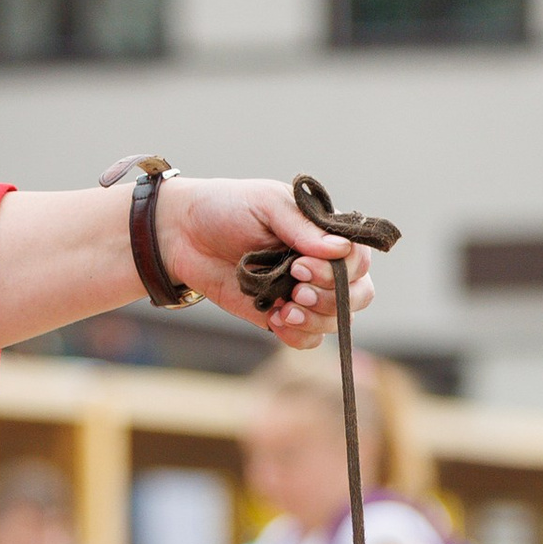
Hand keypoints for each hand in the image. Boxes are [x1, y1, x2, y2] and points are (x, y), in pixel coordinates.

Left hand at [157, 179, 375, 341]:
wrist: (183, 235)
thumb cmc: (226, 208)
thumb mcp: (267, 204)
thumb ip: (304, 227)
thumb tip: (340, 250)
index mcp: (324, 234)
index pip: (359, 259)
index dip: (340, 271)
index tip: (301, 265)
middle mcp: (321, 266)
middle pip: (360, 295)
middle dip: (332, 298)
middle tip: (296, 289)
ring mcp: (303, 294)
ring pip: (337, 321)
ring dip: (316, 319)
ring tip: (284, 307)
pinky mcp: (281, 316)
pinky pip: (309, 339)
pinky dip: (298, 335)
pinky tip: (275, 319)